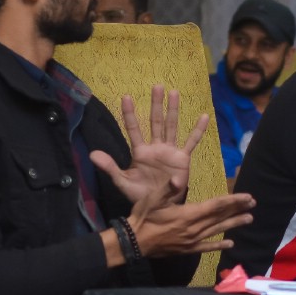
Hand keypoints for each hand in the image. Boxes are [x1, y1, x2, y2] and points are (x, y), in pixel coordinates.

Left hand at [90, 86, 209, 205]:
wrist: (159, 208)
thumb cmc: (141, 195)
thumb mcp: (122, 182)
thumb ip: (109, 167)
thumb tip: (92, 154)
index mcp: (140, 152)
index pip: (134, 129)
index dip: (130, 114)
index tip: (126, 97)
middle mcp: (155, 147)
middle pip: (155, 122)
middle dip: (156, 104)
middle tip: (157, 86)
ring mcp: (170, 151)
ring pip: (171, 126)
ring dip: (173, 110)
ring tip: (174, 92)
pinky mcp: (183, 159)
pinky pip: (191, 142)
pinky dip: (197, 130)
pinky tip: (204, 117)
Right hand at [131, 192, 255, 257]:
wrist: (133, 242)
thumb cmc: (142, 217)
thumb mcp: (153, 199)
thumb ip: (168, 189)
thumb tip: (179, 178)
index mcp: (188, 214)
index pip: (216, 206)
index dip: (233, 200)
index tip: (248, 197)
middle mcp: (194, 228)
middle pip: (220, 217)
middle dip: (237, 210)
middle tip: (253, 204)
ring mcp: (192, 241)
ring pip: (217, 231)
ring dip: (233, 224)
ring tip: (248, 219)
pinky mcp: (187, 249)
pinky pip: (206, 247)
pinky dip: (219, 245)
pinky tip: (230, 244)